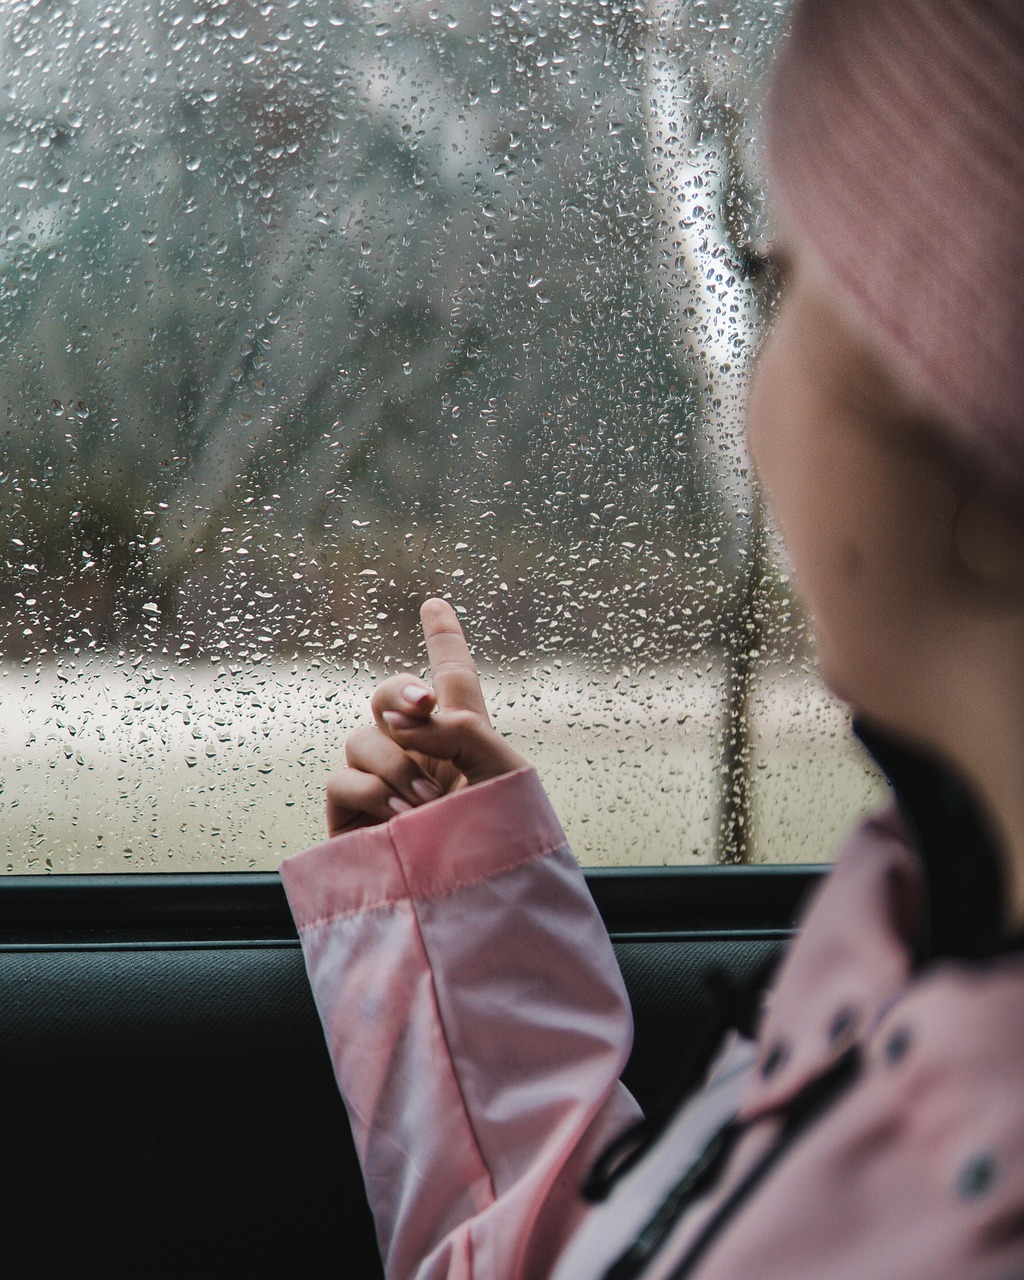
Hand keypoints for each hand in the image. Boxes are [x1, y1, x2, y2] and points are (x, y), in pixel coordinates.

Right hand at [325, 598, 527, 835]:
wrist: (474, 905)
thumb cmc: (500, 841)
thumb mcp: (503, 772)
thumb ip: (463, 727)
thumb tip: (405, 720)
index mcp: (466, 740)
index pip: (453, 677)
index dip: (443, 638)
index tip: (435, 604)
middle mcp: (421, 756)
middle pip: (390, 695)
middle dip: (399, 690)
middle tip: (423, 706)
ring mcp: (383, 784)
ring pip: (363, 737)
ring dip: (397, 764)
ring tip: (428, 805)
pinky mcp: (352, 816)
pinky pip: (344, 778)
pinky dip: (375, 792)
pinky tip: (403, 819)